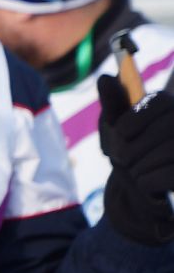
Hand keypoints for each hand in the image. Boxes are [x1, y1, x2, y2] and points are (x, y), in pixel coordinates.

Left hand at [96, 74, 173, 245]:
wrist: (139, 195)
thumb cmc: (130, 155)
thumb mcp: (116, 129)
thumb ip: (113, 104)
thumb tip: (105, 77)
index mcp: (170, 107)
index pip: (157, 102)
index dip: (133, 119)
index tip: (121, 133)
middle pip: (157, 131)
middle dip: (129, 149)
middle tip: (122, 159)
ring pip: (161, 154)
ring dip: (138, 167)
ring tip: (136, 171)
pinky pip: (164, 177)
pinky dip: (147, 183)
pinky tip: (148, 185)